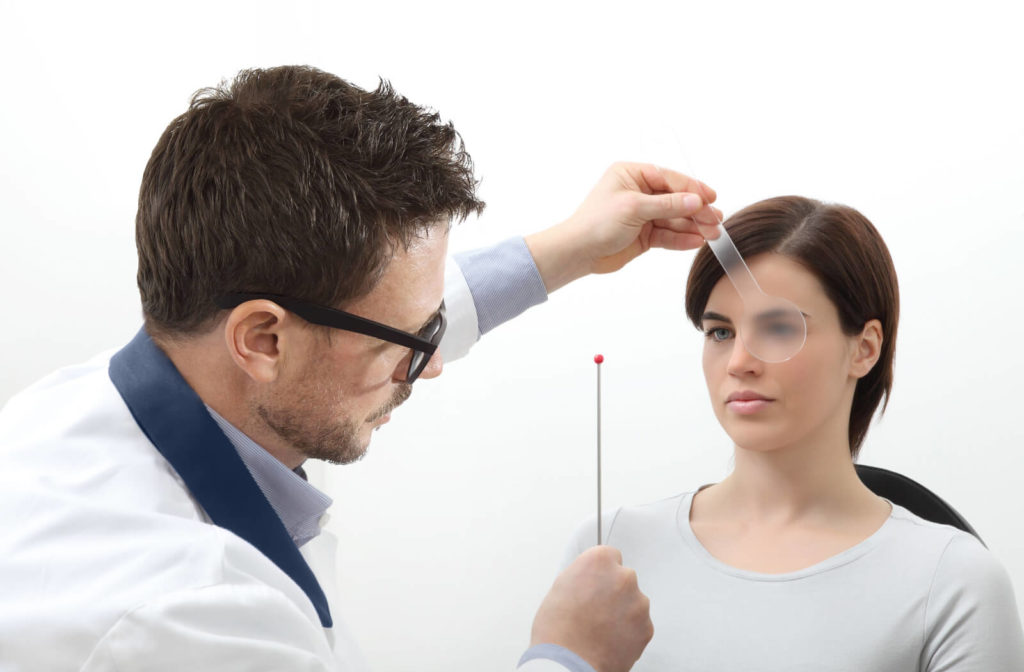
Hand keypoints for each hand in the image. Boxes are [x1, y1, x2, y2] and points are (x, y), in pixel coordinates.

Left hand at [525, 162, 721, 292]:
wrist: (578, 252)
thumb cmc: (596, 222)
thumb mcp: (634, 208)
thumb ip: (668, 204)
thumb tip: (696, 201)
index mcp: (632, 174)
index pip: (669, 178)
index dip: (692, 188)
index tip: (711, 198)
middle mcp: (638, 192)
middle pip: (675, 199)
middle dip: (696, 210)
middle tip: (715, 219)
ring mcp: (641, 214)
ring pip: (673, 218)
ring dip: (692, 226)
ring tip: (713, 233)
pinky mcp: (643, 235)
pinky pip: (667, 234)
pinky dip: (681, 238)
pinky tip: (697, 241)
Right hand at [530, 546, 652, 671]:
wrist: (568, 664)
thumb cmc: (558, 631)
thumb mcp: (560, 587)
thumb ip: (583, 575)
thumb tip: (591, 578)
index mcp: (599, 561)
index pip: (610, 555)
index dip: (600, 573)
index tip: (596, 583)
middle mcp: (623, 577)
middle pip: (623, 578)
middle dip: (613, 591)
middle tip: (595, 609)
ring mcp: (638, 602)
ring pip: (633, 601)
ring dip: (622, 611)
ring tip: (601, 628)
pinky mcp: (646, 627)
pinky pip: (639, 623)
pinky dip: (629, 630)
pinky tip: (610, 639)